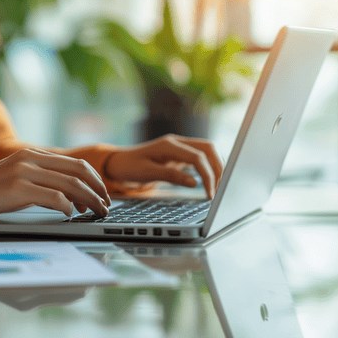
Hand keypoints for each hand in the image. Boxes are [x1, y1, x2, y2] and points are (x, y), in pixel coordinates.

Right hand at [0, 148, 111, 218]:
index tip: (103, 194)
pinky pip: (54, 197)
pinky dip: (67, 207)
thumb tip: (70, 196)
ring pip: (70, 184)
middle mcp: (31, 158)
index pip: (75, 163)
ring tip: (96, 212)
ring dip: (89, 200)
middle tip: (106, 205)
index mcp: (33, 154)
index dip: (95, 179)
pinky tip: (69, 214)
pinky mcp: (17, 189)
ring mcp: (24, 172)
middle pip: (78, 171)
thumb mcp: (18, 177)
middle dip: (98, 190)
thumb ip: (41, 179)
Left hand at [103, 134, 222, 197]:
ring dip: (215, 167)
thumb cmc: (129, 167)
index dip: (208, 175)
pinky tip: (210, 181)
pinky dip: (207, 168)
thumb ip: (171, 176)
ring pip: (206, 151)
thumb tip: (195, 183)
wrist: (118, 163)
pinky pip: (199, 158)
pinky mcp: (179, 155)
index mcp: (168, 145)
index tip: (210, 194)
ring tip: (217, 187)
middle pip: (208, 148)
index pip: (198, 157)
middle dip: (217, 168)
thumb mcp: (147, 173)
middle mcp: (176, 143)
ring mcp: (178, 147)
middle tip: (220, 190)